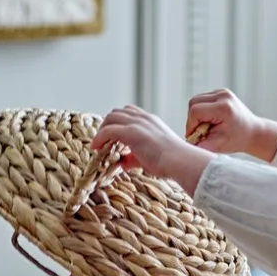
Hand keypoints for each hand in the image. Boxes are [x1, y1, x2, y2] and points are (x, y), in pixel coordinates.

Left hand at [91, 105, 211, 195]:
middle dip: (107, 124)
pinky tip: (96, 147)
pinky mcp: (131, 132)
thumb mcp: (151, 157)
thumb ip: (135, 158)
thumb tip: (123, 163)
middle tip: (102, 139)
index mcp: (151, 121)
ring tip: (98, 143)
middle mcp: (143, 118)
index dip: (118, 122)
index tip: (112, 135)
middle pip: (117, 112)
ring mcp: (137, 124)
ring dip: (102, 129)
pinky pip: (108, 130)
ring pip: (111, 117)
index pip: (129, 112)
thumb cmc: (171, 162)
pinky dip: (99, 137)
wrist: (180, 161)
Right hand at [186, 89, 276, 161]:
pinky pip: (203, 99)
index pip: (195, 111)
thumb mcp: (218, 145)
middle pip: (193, 102)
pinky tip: (209, 120)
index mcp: (223, 107)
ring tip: (205, 126)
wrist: (253, 132)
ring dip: (196, 114)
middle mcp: (223, 95)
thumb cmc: (237, 140)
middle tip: (199, 131)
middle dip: (192, 119)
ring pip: (196, 99)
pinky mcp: (221, 92)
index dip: (191, 125)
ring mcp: (222, 92)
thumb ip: (200, 144)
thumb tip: (185, 143)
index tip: (194, 136)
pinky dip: (202, 110)